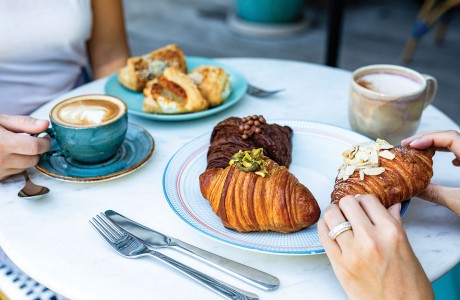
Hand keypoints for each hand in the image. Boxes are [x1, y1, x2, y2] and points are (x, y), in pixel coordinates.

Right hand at [0, 115, 50, 180]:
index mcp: (3, 143)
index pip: (35, 147)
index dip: (44, 142)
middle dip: (36, 150)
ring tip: (15, 148)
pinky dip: (16, 165)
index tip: (44, 137)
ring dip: (26, 158)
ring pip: (26, 167)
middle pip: (33, 159)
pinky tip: (7, 156)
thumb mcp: (0, 120)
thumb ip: (24, 123)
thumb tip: (45, 125)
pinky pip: (15, 173)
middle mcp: (0, 160)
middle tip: (30, 141)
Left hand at [318, 195, 432, 299]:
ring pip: (331, 215)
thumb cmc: (409, 285)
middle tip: (349, 210)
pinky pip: (323, 235)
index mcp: (391, 232)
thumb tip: (391, 206)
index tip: (362, 205)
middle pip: (347, 203)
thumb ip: (395, 224)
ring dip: (333, 213)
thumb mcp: (407, 249)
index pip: (368, 200)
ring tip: (336, 217)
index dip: (364, 200)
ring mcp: (352, 251)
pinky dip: (323, 227)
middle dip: (347, 204)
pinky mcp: (338, 264)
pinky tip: (328, 228)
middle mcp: (370, 238)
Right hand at [401, 130, 459, 214]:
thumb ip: (435, 193)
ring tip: (420, 150)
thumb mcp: (459, 203)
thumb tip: (414, 190)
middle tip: (408, 145)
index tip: (412, 146)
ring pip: (458, 142)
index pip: (450, 137)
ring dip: (438, 144)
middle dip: (428, 138)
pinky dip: (453, 151)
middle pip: (452, 136)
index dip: (428, 138)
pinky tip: (450, 161)